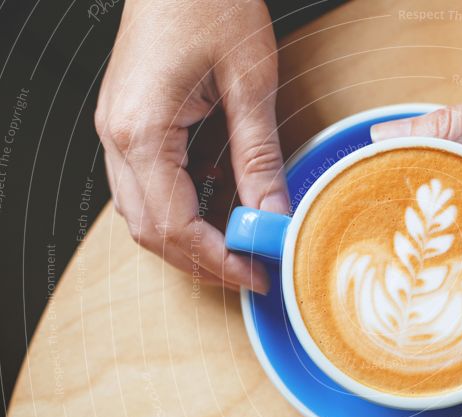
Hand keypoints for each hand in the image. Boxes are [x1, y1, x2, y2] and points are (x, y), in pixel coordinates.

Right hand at [95, 0, 287, 293]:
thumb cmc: (208, 1)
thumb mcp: (249, 82)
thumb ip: (259, 155)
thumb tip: (273, 215)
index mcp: (142, 131)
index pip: (176, 225)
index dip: (218, 260)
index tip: (256, 273)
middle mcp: (118, 137)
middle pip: (151, 230)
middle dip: (201, 260)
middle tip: (250, 270)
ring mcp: (118, 130)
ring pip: (143, 213)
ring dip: (189, 239)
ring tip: (238, 247)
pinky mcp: (130, 122)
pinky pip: (147, 185)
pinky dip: (181, 209)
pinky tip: (218, 208)